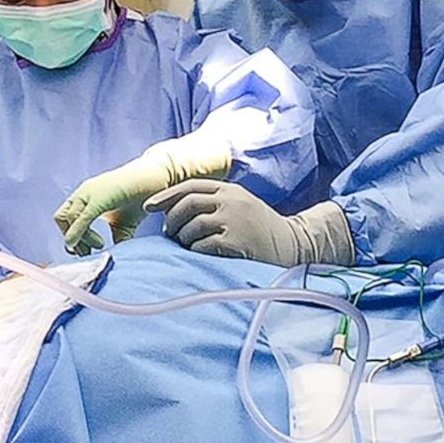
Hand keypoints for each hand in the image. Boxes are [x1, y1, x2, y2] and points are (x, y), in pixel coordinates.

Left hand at [55, 161, 172, 255]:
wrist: (157, 177)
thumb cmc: (140, 197)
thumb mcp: (124, 224)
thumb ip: (115, 238)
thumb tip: (112, 258)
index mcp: (86, 198)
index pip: (64, 219)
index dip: (72, 238)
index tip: (86, 251)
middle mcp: (84, 193)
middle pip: (62, 219)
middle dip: (72, 239)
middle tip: (89, 251)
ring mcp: (90, 192)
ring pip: (69, 218)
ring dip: (80, 238)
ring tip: (100, 244)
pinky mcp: (100, 196)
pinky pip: (84, 216)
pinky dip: (80, 231)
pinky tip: (94, 244)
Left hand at [144, 179, 355, 266]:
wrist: (295, 246)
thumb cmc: (261, 230)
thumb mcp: (240, 206)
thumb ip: (213, 203)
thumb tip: (172, 211)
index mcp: (230, 190)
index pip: (190, 187)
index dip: (166, 196)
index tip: (149, 206)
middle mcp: (231, 201)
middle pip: (187, 204)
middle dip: (172, 220)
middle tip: (169, 234)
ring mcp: (234, 220)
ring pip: (192, 226)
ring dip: (183, 239)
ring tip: (188, 246)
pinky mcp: (236, 242)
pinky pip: (202, 246)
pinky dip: (196, 252)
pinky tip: (202, 256)